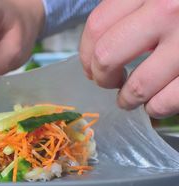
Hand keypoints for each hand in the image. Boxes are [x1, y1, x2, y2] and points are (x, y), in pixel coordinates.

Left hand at [80, 0, 178, 117]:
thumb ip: (130, 9)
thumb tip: (99, 45)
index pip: (97, 26)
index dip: (86, 54)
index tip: (90, 67)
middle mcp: (166, 10)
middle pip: (107, 56)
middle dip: (102, 78)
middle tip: (109, 82)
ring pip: (136, 86)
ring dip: (127, 99)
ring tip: (130, 98)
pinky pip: (165, 102)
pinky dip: (156, 108)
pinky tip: (156, 102)